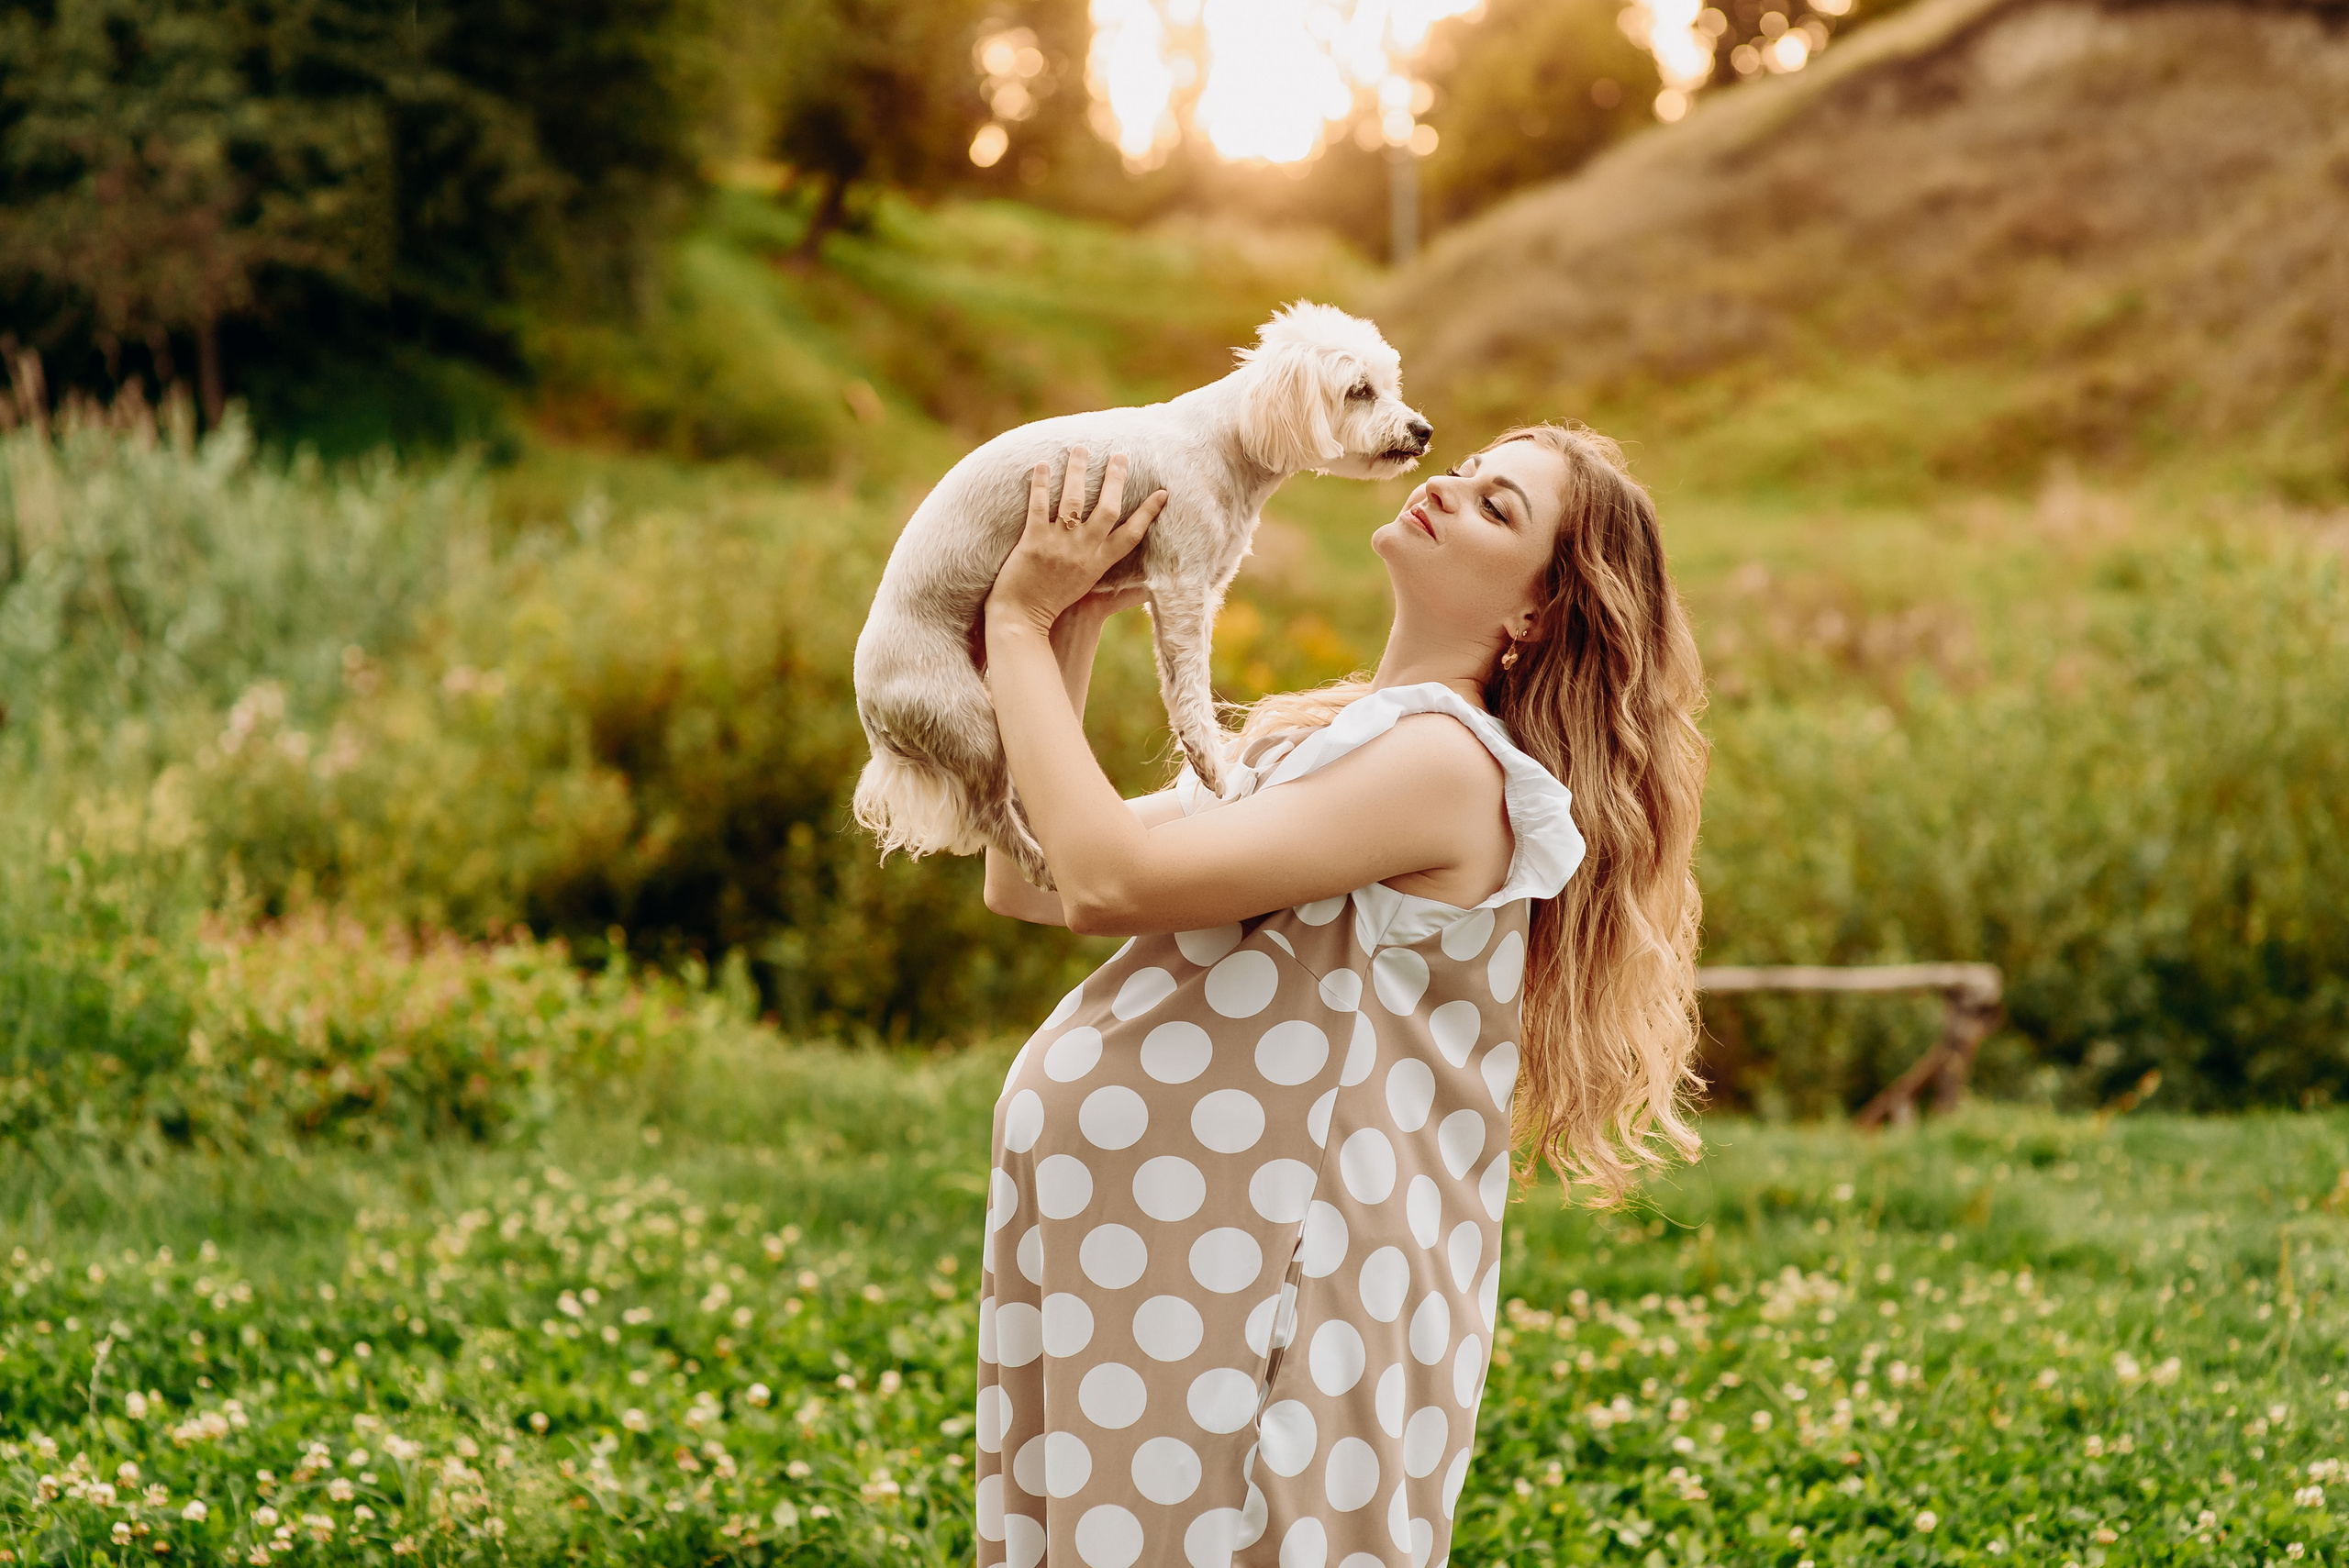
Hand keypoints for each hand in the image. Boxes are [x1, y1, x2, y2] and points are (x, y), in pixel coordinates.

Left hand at [987, 448, 1166, 637]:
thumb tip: (1146, 587)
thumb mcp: (1090, 594)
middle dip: (1116, 479)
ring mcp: (1058, 546)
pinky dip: (1041, 483)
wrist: (1021, 621)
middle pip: (1107, 509)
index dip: (1148, 513)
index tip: (1162, 493)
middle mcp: (1083, 552)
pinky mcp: (1033, 542)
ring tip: (1080, 448)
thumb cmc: (1054, 605)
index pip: (1131, 534)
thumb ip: (1116, 586)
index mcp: (1099, 564)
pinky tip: (1043, 464)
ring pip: (1074, 500)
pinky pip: (1039, 506)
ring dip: (1078, 470)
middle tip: (1120, 456)